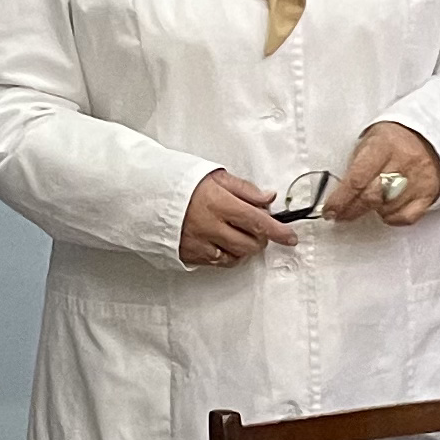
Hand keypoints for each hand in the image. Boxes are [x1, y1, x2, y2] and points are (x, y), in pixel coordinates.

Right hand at [180, 169, 298, 267]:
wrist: (149, 195)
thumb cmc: (181, 183)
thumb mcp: (215, 176)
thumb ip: (245, 189)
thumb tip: (268, 198)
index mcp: (218, 203)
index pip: (257, 221)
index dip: (278, 231)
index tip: (290, 238)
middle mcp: (210, 225)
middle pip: (250, 243)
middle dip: (260, 238)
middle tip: (257, 229)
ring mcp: (199, 243)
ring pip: (236, 256)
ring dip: (244, 247)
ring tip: (237, 233)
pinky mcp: (190, 255)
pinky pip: (218, 262)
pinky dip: (227, 255)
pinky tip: (223, 242)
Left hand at [327, 121, 439, 226]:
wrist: (428, 136)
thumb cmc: (393, 140)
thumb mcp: (370, 141)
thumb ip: (355, 165)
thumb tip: (337, 192)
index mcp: (383, 145)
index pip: (357, 179)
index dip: (340, 199)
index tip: (330, 210)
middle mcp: (403, 162)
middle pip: (371, 197)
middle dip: (350, 209)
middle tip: (341, 214)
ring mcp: (418, 179)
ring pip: (387, 209)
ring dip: (372, 210)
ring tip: (368, 202)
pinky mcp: (428, 193)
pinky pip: (406, 217)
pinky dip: (392, 218)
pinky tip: (386, 210)